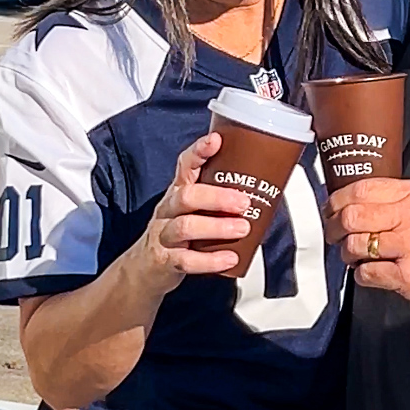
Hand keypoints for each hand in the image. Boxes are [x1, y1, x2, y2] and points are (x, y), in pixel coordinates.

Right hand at [131, 132, 250, 291]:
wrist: (146, 269)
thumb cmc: (179, 234)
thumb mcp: (192, 210)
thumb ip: (218, 199)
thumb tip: (263, 189)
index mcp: (179, 192)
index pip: (185, 165)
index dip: (199, 152)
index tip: (216, 141)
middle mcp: (169, 209)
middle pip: (187, 196)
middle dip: (217, 197)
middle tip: (244, 202)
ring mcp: (165, 235)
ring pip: (185, 226)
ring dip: (217, 227)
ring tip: (242, 228)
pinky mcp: (165, 261)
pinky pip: (186, 260)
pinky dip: (210, 260)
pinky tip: (230, 258)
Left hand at [324, 177, 409, 310]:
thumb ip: (395, 201)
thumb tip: (354, 203)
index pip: (361, 189)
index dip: (337, 200)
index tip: (330, 208)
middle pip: (352, 216)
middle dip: (334, 227)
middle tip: (333, 234)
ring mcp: (409, 248)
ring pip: (355, 246)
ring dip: (347, 253)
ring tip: (354, 255)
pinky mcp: (408, 276)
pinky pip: (367, 273)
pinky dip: (362, 275)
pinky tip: (371, 272)